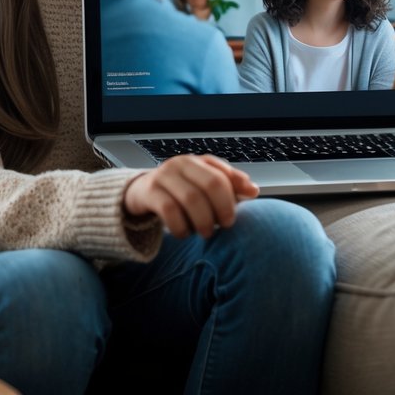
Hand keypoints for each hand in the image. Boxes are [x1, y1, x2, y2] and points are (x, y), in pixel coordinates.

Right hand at [123, 155, 259, 238]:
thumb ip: (229, 186)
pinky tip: (184, 233)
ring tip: (204, 232)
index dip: (231, 199)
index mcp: (198, 161)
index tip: (233, 217)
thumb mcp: (203, 184)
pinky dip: (181, 227)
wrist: (141, 191)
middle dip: (220, 210)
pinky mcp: (149, 192)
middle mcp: (180, 164)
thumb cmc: (179, 189)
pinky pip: (169, 211)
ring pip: (191, 199)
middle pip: (210, 186)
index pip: (222, 176)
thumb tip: (253, 190)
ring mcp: (163, 176)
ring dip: (202, 221)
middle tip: (223, 226)